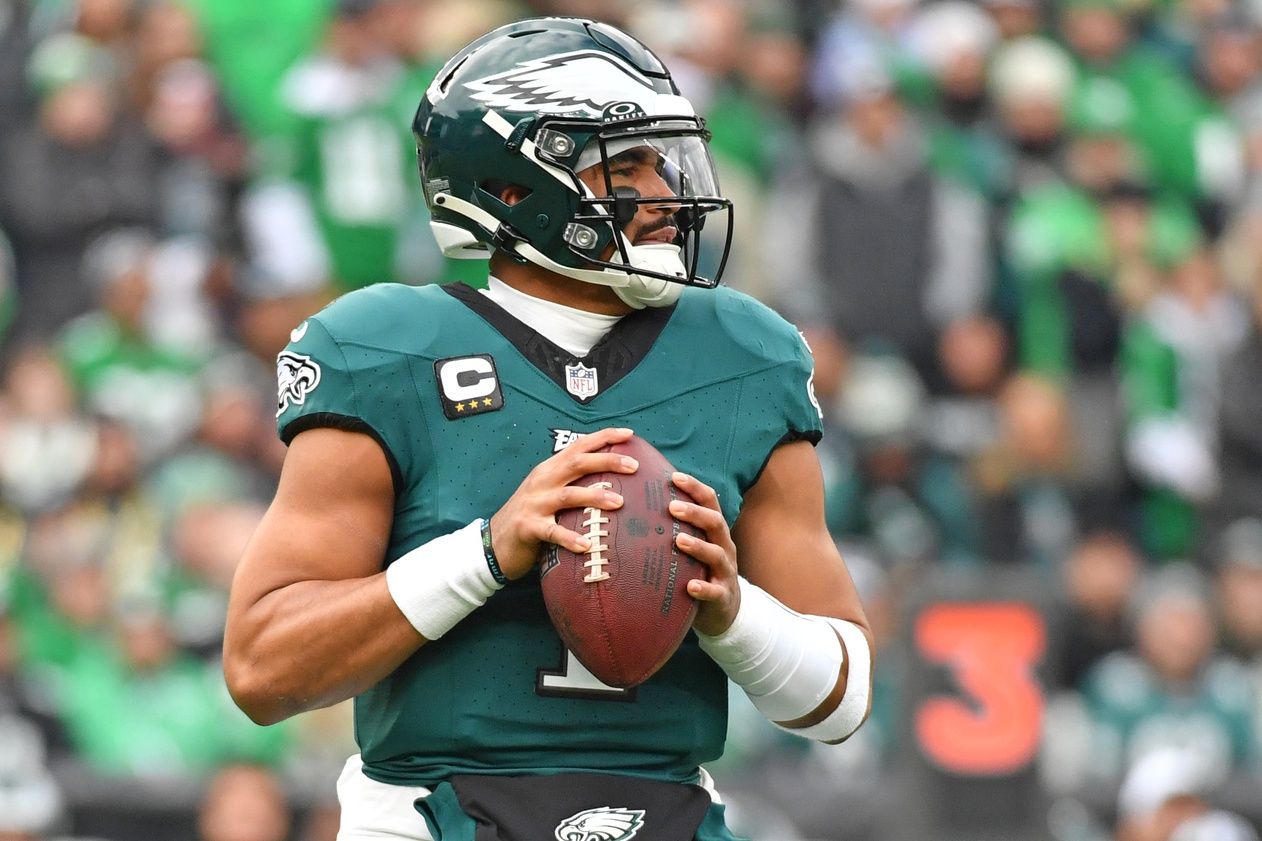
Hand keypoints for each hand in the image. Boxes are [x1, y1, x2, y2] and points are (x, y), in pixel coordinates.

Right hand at [490, 427, 637, 579]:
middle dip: (606, 461)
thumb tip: (613, 483)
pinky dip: (570, 538)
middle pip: (577, 463)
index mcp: (549, 469)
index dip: (604, 438)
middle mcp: (542, 481)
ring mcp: (534, 503)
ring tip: (619, 502)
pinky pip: (552, 531)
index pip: (578, 446)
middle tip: (634, 465)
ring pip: (568, 495)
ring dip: (594, 496)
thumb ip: (572, 483)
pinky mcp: (528, 527)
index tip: (629, 434)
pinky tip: (587, 544)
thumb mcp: (548, 493)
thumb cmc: (530, 517)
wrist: (494, 542)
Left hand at [670, 473, 740, 635]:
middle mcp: (724, 546)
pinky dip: (704, 588)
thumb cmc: (699, 569)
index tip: (674, 476)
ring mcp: (726, 571)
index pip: (709, 502)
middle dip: (694, 513)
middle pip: (715, 522)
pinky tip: (691, 587)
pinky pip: (716, 591)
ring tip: (678, 540)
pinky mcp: (723, 596)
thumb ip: (675, 528)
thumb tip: (637, 504)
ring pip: (716, 554)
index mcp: (715, 531)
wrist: (723, 610)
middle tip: (671, 507)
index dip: (694, 487)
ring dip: (698, 546)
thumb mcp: (692, 546)